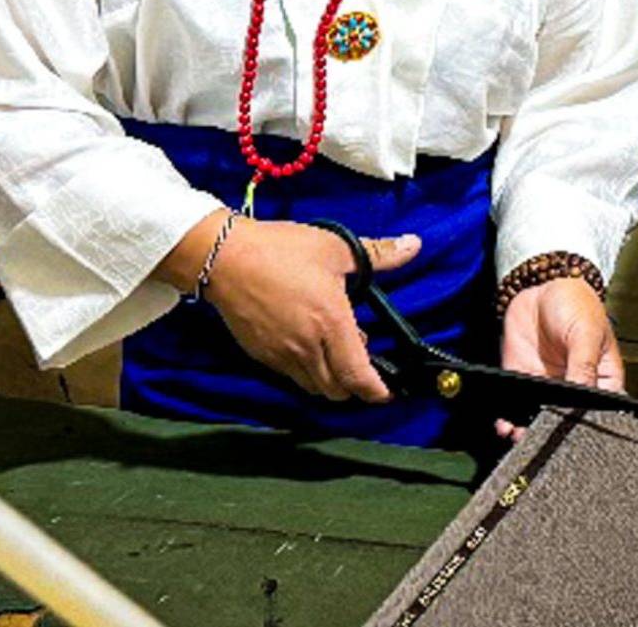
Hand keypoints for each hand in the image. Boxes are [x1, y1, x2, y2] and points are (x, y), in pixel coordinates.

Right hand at [202, 218, 419, 402]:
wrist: (224, 257)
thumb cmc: (281, 249)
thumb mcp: (336, 248)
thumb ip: (378, 254)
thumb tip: (414, 245)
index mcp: (331, 323)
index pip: (358, 375)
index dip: (376, 391)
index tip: (388, 392)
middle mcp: (307, 348)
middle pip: (336, 390)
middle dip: (354, 385)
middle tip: (360, 358)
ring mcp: (280, 355)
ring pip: (312, 385)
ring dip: (330, 378)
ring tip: (333, 347)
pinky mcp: (260, 354)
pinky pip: (290, 375)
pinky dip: (305, 369)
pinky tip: (306, 342)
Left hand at [495, 277, 621, 439]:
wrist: (541, 284)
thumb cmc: (576, 304)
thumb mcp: (586, 334)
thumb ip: (583, 367)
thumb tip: (582, 401)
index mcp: (601, 381)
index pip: (600, 414)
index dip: (588, 428)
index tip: (574, 436)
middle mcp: (576, 389)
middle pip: (568, 422)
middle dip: (555, 434)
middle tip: (544, 440)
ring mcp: (549, 388)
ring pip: (541, 420)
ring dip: (530, 431)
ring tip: (522, 437)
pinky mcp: (524, 381)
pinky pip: (517, 407)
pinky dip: (510, 419)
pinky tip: (506, 425)